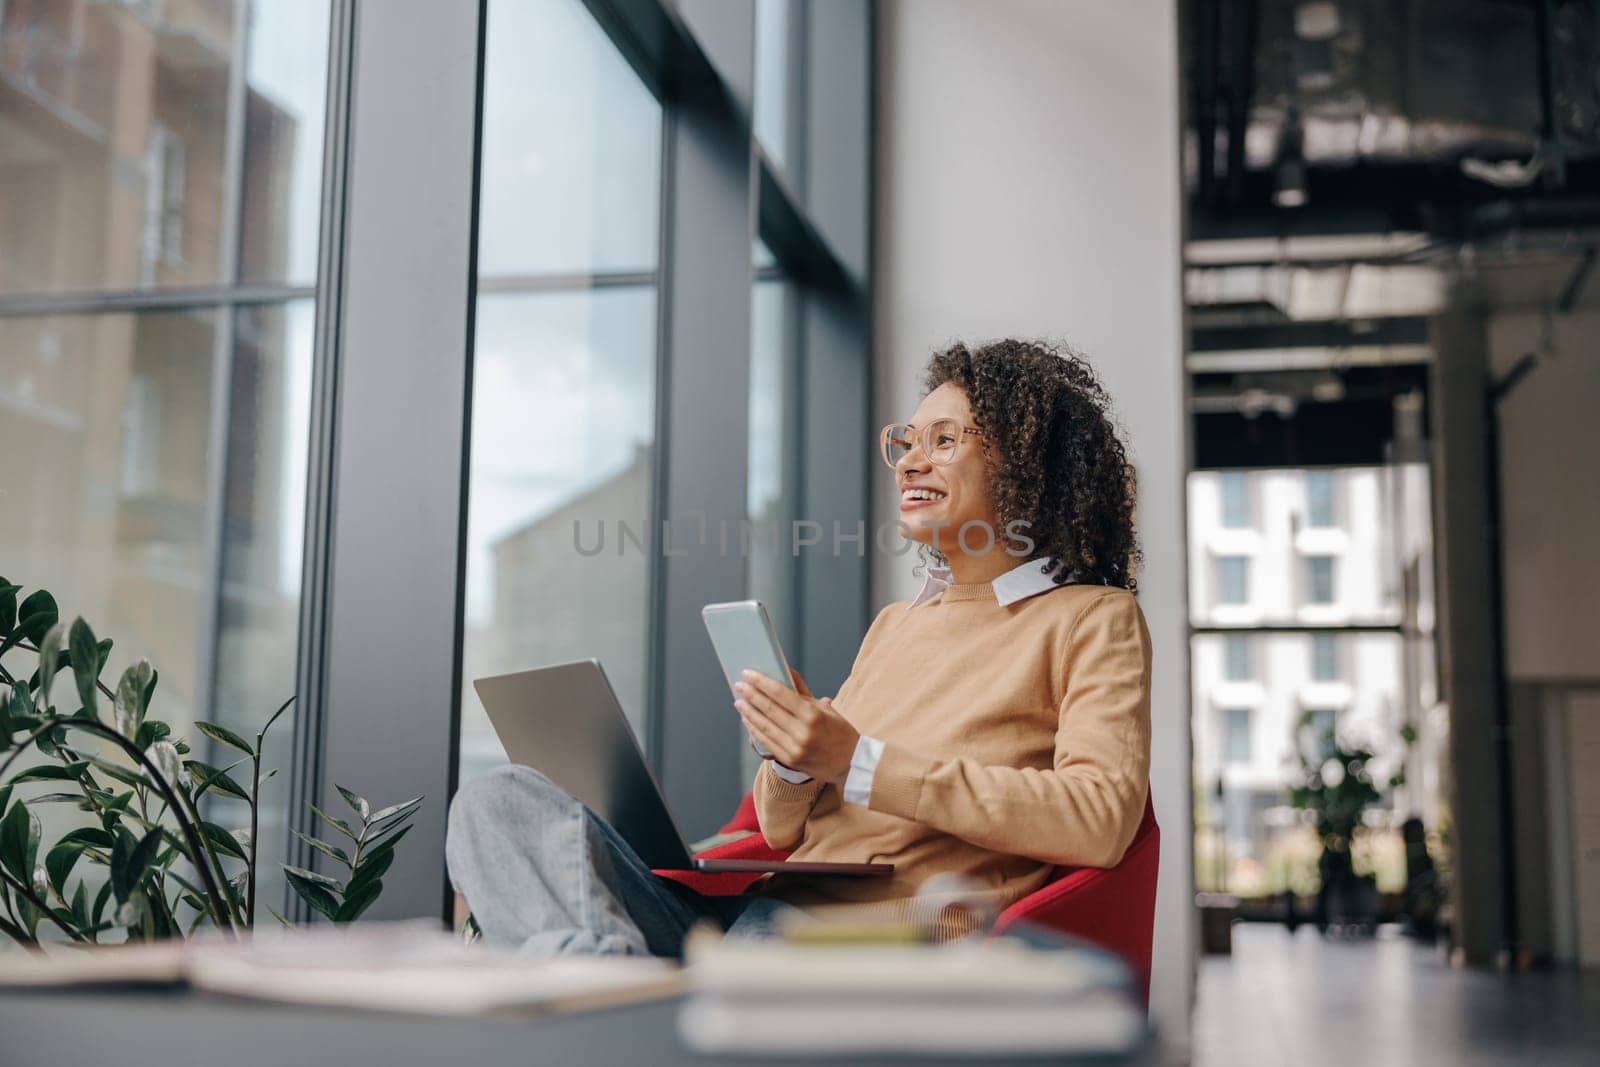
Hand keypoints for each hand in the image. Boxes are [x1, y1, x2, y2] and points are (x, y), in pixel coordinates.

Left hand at [733, 668, 858, 782]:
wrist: (851, 762)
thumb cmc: (839, 731)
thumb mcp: (825, 708)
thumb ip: (802, 690)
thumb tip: (785, 669)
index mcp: (813, 715)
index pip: (781, 694)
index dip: (762, 682)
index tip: (748, 674)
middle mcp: (803, 732)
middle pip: (770, 709)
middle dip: (751, 695)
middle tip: (739, 685)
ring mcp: (795, 748)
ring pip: (765, 726)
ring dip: (749, 712)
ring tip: (739, 701)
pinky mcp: (790, 760)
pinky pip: (767, 741)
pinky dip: (755, 729)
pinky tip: (747, 719)